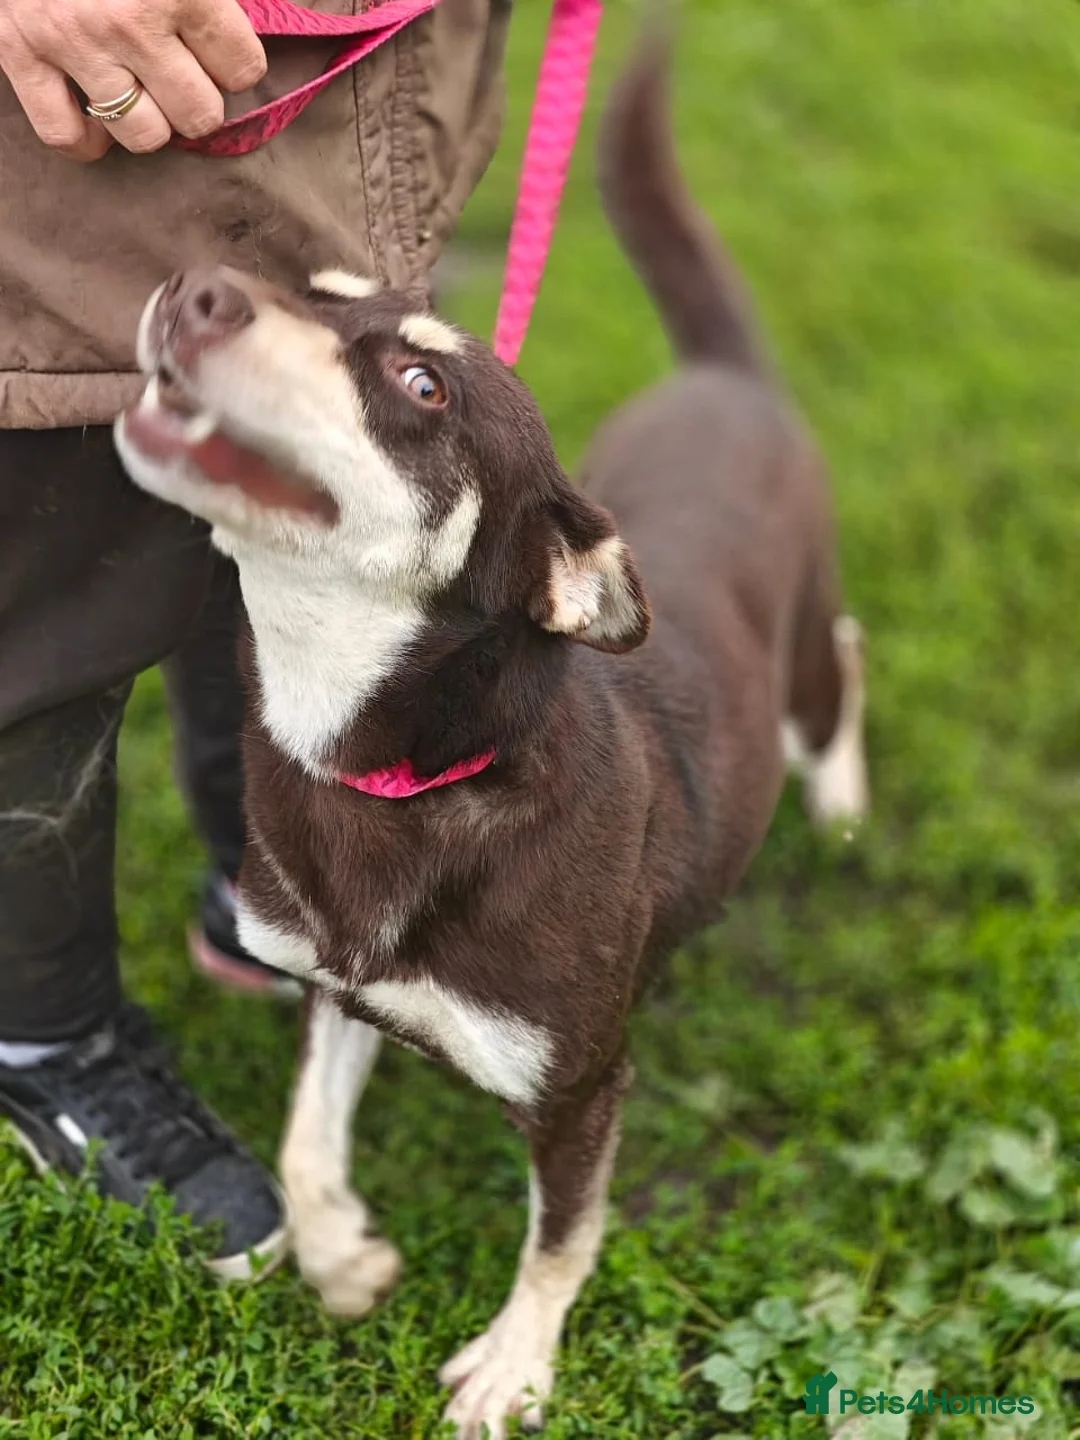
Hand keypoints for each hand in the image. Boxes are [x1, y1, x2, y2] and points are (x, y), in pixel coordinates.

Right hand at [0, 0, 265, 159]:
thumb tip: (260, 32)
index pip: (242, 68)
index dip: (236, 64)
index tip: (218, 50)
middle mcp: (127, 21)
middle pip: (199, 114)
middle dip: (198, 99)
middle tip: (180, 72)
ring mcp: (72, 41)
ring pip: (144, 136)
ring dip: (149, 120)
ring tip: (140, 89)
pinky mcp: (19, 50)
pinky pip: (63, 134)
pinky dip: (85, 138)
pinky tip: (97, 118)